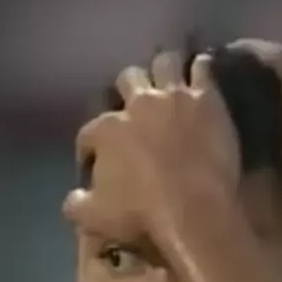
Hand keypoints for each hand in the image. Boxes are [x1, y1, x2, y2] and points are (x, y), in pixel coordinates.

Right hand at [70, 52, 239, 231]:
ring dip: (164, 70)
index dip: (90, 148)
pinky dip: (201, 69)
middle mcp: (137, 105)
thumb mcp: (94, 219)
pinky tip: (202, 73)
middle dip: (128, 91)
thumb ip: (77, 204)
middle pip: (127, 80)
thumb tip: (74, 197)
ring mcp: (174, 97)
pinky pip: (203, 69)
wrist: (195, 211)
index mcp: (106, 131)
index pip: (89, 132)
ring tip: (168, 82)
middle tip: (135, 109)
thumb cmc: (142, 216)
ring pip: (164, 62)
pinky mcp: (207, 99)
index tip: (96, 161)